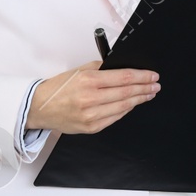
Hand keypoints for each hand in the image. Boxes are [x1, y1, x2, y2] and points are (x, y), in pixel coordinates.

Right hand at [27, 60, 159, 133]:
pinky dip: (126, 110)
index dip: (142, 77)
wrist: (39, 108)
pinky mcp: (91, 127)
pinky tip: (132, 104)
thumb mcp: (78, 71)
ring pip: (123, 106)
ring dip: (139, 100)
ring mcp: (91, 115)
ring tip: (149, 94)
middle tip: (156, 85)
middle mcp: (90, 99)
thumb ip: (101, 68)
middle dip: (145, 88)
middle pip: (126, 93)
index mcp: (88, 81)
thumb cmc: (59, 88)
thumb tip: (123, 68)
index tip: (153, 76)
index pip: (123, 78)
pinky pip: (115, 117)